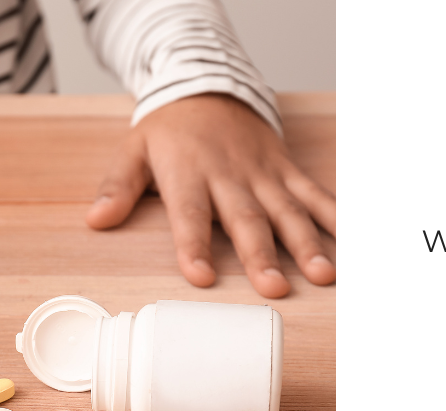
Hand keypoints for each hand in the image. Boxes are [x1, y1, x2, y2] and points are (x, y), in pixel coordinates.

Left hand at [86, 93, 335, 297]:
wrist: (210, 86)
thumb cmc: (171, 131)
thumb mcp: (134, 150)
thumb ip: (118, 186)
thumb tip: (96, 220)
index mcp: (188, 173)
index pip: (190, 215)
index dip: (193, 247)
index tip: (201, 278)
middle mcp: (230, 175)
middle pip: (247, 219)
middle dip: (262, 255)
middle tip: (275, 288)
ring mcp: (264, 174)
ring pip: (288, 210)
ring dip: (307, 243)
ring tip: (322, 274)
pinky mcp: (286, 170)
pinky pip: (314, 194)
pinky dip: (335, 216)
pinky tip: (349, 243)